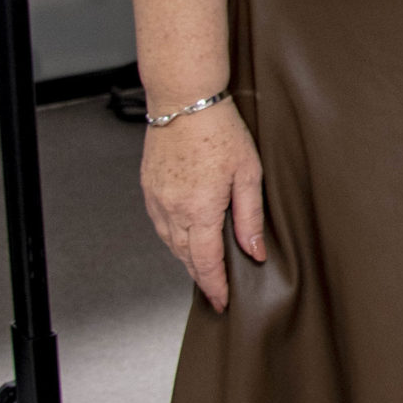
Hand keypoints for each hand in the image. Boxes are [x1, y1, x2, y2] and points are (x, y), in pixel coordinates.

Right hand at [139, 96, 265, 314]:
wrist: (185, 101)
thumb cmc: (220, 130)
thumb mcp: (248, 173)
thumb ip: (250, 216)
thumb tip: (254, 251)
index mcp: (200, 209)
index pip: (206, 261)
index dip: (214, 285)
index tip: (222, 301)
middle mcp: (172, 209)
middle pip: (185, 257)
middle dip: (201, 276)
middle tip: (216, 290)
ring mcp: (156, 199)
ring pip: (170, 243)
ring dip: (187, 258)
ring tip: (204, 268)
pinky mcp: (148, 188)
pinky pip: (160, 224)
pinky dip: (173, 238)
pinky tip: (185, 237)